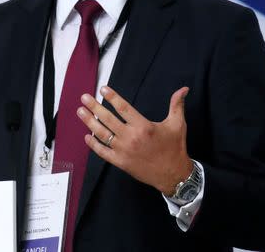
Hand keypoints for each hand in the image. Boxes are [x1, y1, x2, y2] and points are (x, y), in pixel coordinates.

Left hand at [77, 85, 192, 195]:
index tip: (102, 89)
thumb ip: (177, 105)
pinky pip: (103, 152)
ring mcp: (124, 151)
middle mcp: (131, 137)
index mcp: (144, 126)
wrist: (174, 175)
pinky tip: (86, 136)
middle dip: (94, 107)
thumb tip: (184, 89)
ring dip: (89, 122)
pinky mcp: (120, 162)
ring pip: (102, 134)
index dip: (112, 98)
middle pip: (108, 119)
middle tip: (84, 98)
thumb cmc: (175, 148)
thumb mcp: (178, 124)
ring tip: (80, 111)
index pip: (123, 108)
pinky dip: (93, 144)